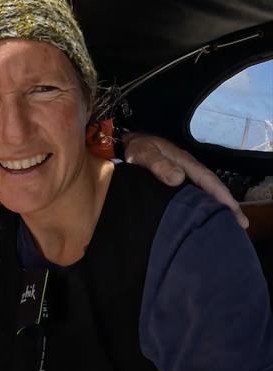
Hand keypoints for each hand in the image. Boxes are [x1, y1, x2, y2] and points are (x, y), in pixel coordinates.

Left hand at [124, 133, 247, 227]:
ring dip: (216, 207)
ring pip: (204, 193)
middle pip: (212, 189)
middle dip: (226, 205)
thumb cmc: (139, 148)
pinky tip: (204, 218)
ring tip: (227, 225)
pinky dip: (202, 206)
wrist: (130, 144)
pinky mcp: (176, 183)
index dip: (223, 197)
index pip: (209, 181)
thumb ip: (159, 164)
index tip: (234, 212)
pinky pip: (194, 196)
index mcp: (186, 163)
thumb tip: (178, 178)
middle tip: (240, 225)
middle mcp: (189, 171)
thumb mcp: (146, 153)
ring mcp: (184, 177)